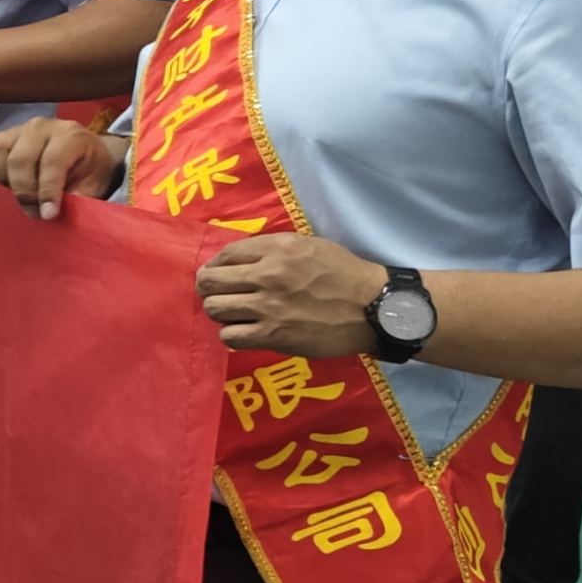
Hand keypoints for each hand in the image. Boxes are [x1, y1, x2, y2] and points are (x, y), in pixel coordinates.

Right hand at [0, 118, 125, 219]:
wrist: (86, 154)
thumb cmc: (89, 172)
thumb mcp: (94, 185)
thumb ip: (78, 198)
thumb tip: (52, 213)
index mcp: (69, 135)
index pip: (51, 161)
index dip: (47, 191)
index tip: (48, 215)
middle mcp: (40, 127)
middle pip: (19, 158)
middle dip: (24, 191)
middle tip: (32, 211)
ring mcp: (16, 129)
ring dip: (0, 178)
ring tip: (14, 193)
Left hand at [194, 233, 385, 356]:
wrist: (373, 308)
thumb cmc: (343, 274)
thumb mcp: (308, 246)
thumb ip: (272, 249)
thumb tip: (236, 259)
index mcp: (277, 249)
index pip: (225, 254)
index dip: (215, 265)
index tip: (217, 274)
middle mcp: (268, 275)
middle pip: (210, 282)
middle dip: (207, 288)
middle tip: (216, 294)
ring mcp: (268, 307)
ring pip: (215, 309)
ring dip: (220, 312)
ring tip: (233, 313)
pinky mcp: (273, 335)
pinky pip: (230, 336)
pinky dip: (232, 334)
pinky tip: (244, 331)